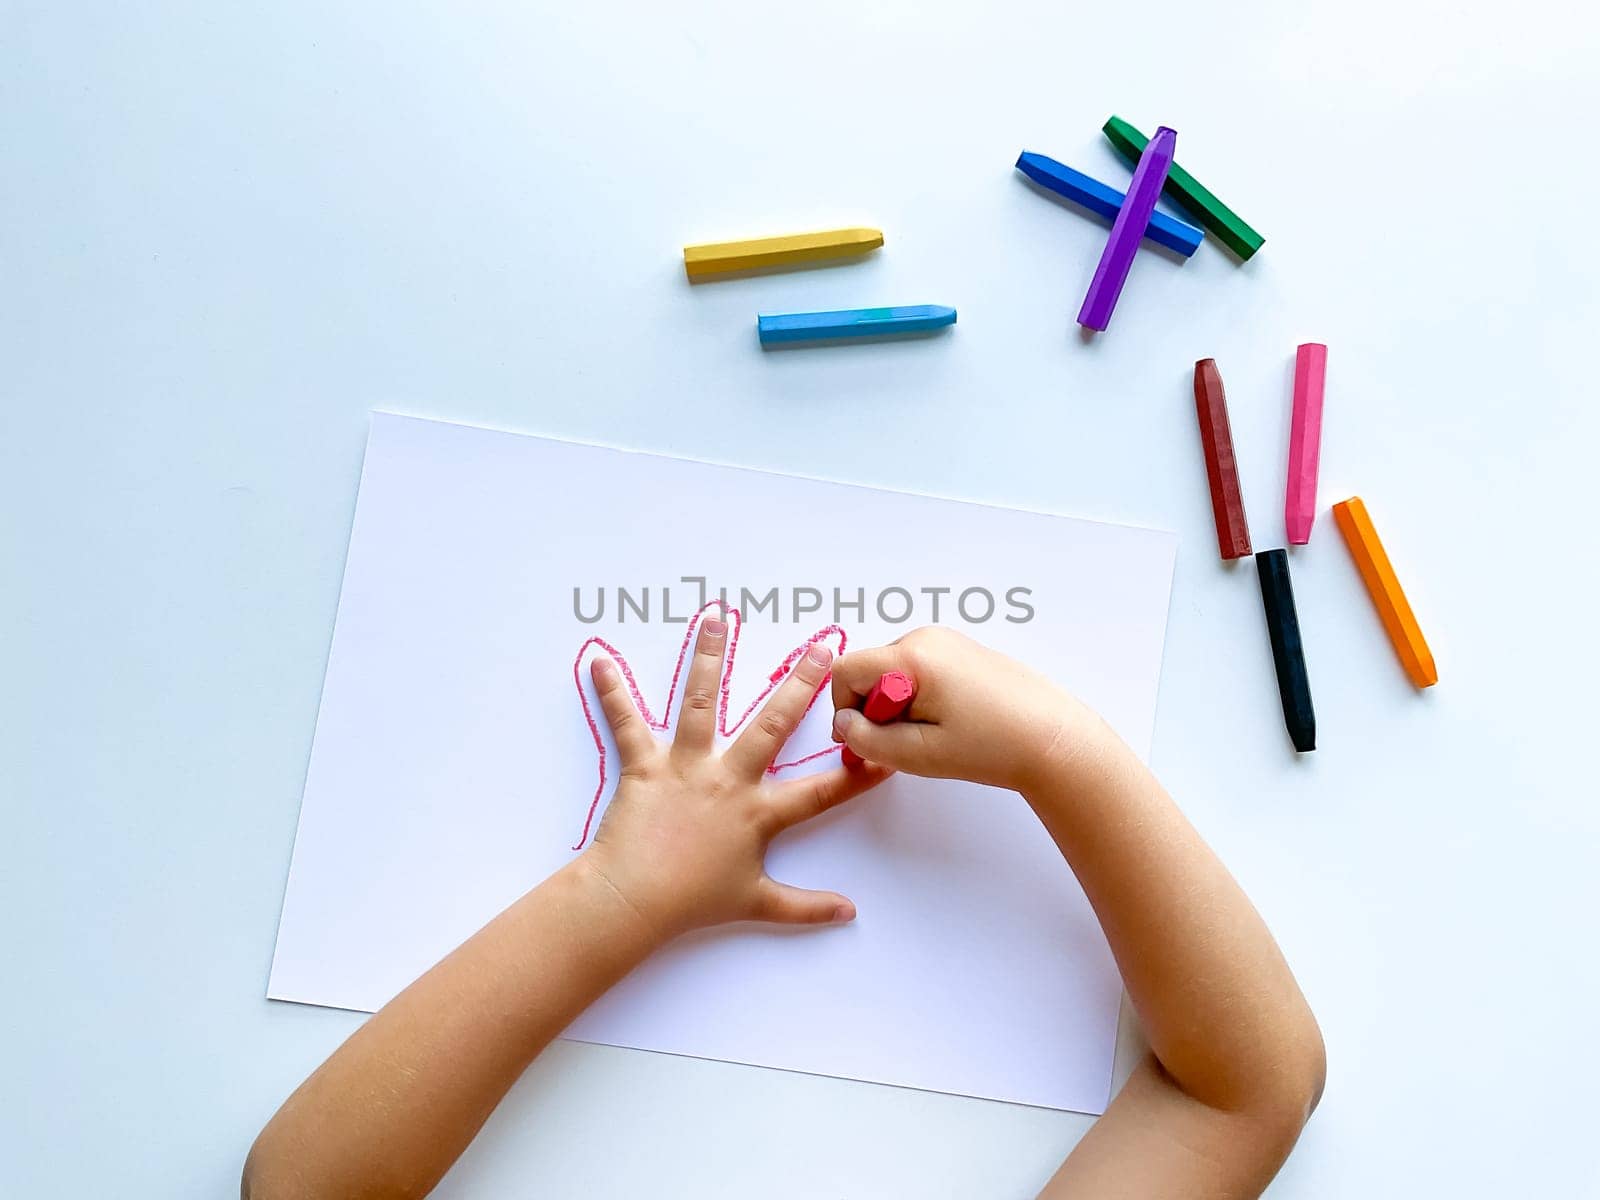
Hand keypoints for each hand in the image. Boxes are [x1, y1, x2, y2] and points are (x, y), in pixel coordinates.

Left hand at [580, 615, 889, 940]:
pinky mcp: (644, 766)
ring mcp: (686, 768)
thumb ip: (805, 906)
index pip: (820, 792)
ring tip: (716, 617)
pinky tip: (598, 661)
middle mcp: (728, 780)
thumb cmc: (692, 903)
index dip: (856, 775)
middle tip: (821, 649)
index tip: (884, 751)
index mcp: (758, 813)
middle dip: (800, 686)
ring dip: (707, 657)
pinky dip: (611, 693)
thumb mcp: (757, 904)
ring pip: (701, 704)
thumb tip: (848, 913)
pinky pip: (627, 724)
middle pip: (772, 726)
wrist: (634, 902)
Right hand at [830, 626, 1108, 793]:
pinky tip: (952, 722)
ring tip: (936, 735)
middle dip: (876, 709)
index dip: (844, 710)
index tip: (868, 740)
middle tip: (909, 744)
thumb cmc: (992, 747)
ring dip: (899, 706)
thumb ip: (868, 740)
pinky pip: (919, 670)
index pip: (845, 671)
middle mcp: (926, 637)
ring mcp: (947, 641)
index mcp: (912, 657)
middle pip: (869, 670)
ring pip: (893, 673)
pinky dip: (920, 697)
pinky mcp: (962, 651)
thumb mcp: (918, 754)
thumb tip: (843, 725)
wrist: (1054, 739)